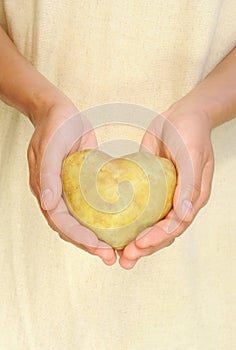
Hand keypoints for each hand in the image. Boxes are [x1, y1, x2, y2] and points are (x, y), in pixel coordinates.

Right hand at [27, 96, 116, 264]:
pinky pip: (91, 208)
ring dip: (97, 238)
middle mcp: (57, 196)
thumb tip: (49, 206)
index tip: (99, 246)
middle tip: (111, 257)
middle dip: (90, 245)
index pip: (61, 222)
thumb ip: (47, 176)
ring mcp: (69, 192)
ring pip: (82, 223)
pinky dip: (102, 221)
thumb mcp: (50, 147)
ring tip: (116, 250)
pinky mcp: (82, 186)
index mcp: (46, 191)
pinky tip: (117, 227)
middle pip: (72, 229)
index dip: (79, 237)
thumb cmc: (55, 127)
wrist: (60, 113)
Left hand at [118, 102, 213, 268]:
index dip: (157, 239)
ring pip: (149, 224)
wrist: (181, 114)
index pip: (175, 226)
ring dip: (135, 240)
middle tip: (124, 259)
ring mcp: (163, 195)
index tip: (138, 245)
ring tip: (117, 253)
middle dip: (144, 247)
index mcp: (192, 199)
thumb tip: (182, 216)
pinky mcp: (149, 187)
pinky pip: (139, 207)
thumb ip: (189, 185)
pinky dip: (128, 220)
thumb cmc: (191, 132)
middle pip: (161, 232)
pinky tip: (113, 227)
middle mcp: (178, 201)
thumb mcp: (192, 156)